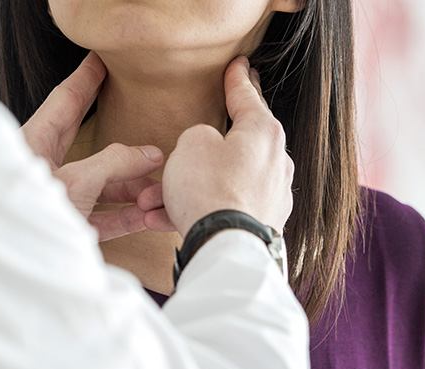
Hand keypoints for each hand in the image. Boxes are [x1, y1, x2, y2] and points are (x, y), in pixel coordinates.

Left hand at [21, 52, 166, 240]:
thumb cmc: (29, 218)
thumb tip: (149, 154)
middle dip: (119, 137)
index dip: (86, 80)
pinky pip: (103, 216)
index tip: (100, 61)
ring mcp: (58, 200)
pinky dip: (125, 216)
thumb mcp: (76, 182)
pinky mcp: (69, 227)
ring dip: (131, 187)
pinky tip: (147, 214)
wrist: (14, 265)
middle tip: (138, 116)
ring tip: (158, 185)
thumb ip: (115, 163)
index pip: (65, 102)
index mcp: (34, 145)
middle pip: (89, 143)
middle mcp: (45, 170)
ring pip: (102, 186)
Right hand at [157, 56, 294, 236]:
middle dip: (196, 151)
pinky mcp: (261, 222)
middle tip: (192, 136)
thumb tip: (207, 146)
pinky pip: (222, 208)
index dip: (238, 78)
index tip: (240, 64)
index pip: (248, 96)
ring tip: (149, 201)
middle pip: (233, 144)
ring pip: (218, 182)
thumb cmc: (210, 190)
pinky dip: (194, 209)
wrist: (224, 247)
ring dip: (183, 189)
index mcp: (263, 132)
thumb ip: (198, 136)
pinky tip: (161, 218)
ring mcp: (269, 195)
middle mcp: (274, 162)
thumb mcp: (191, 144)